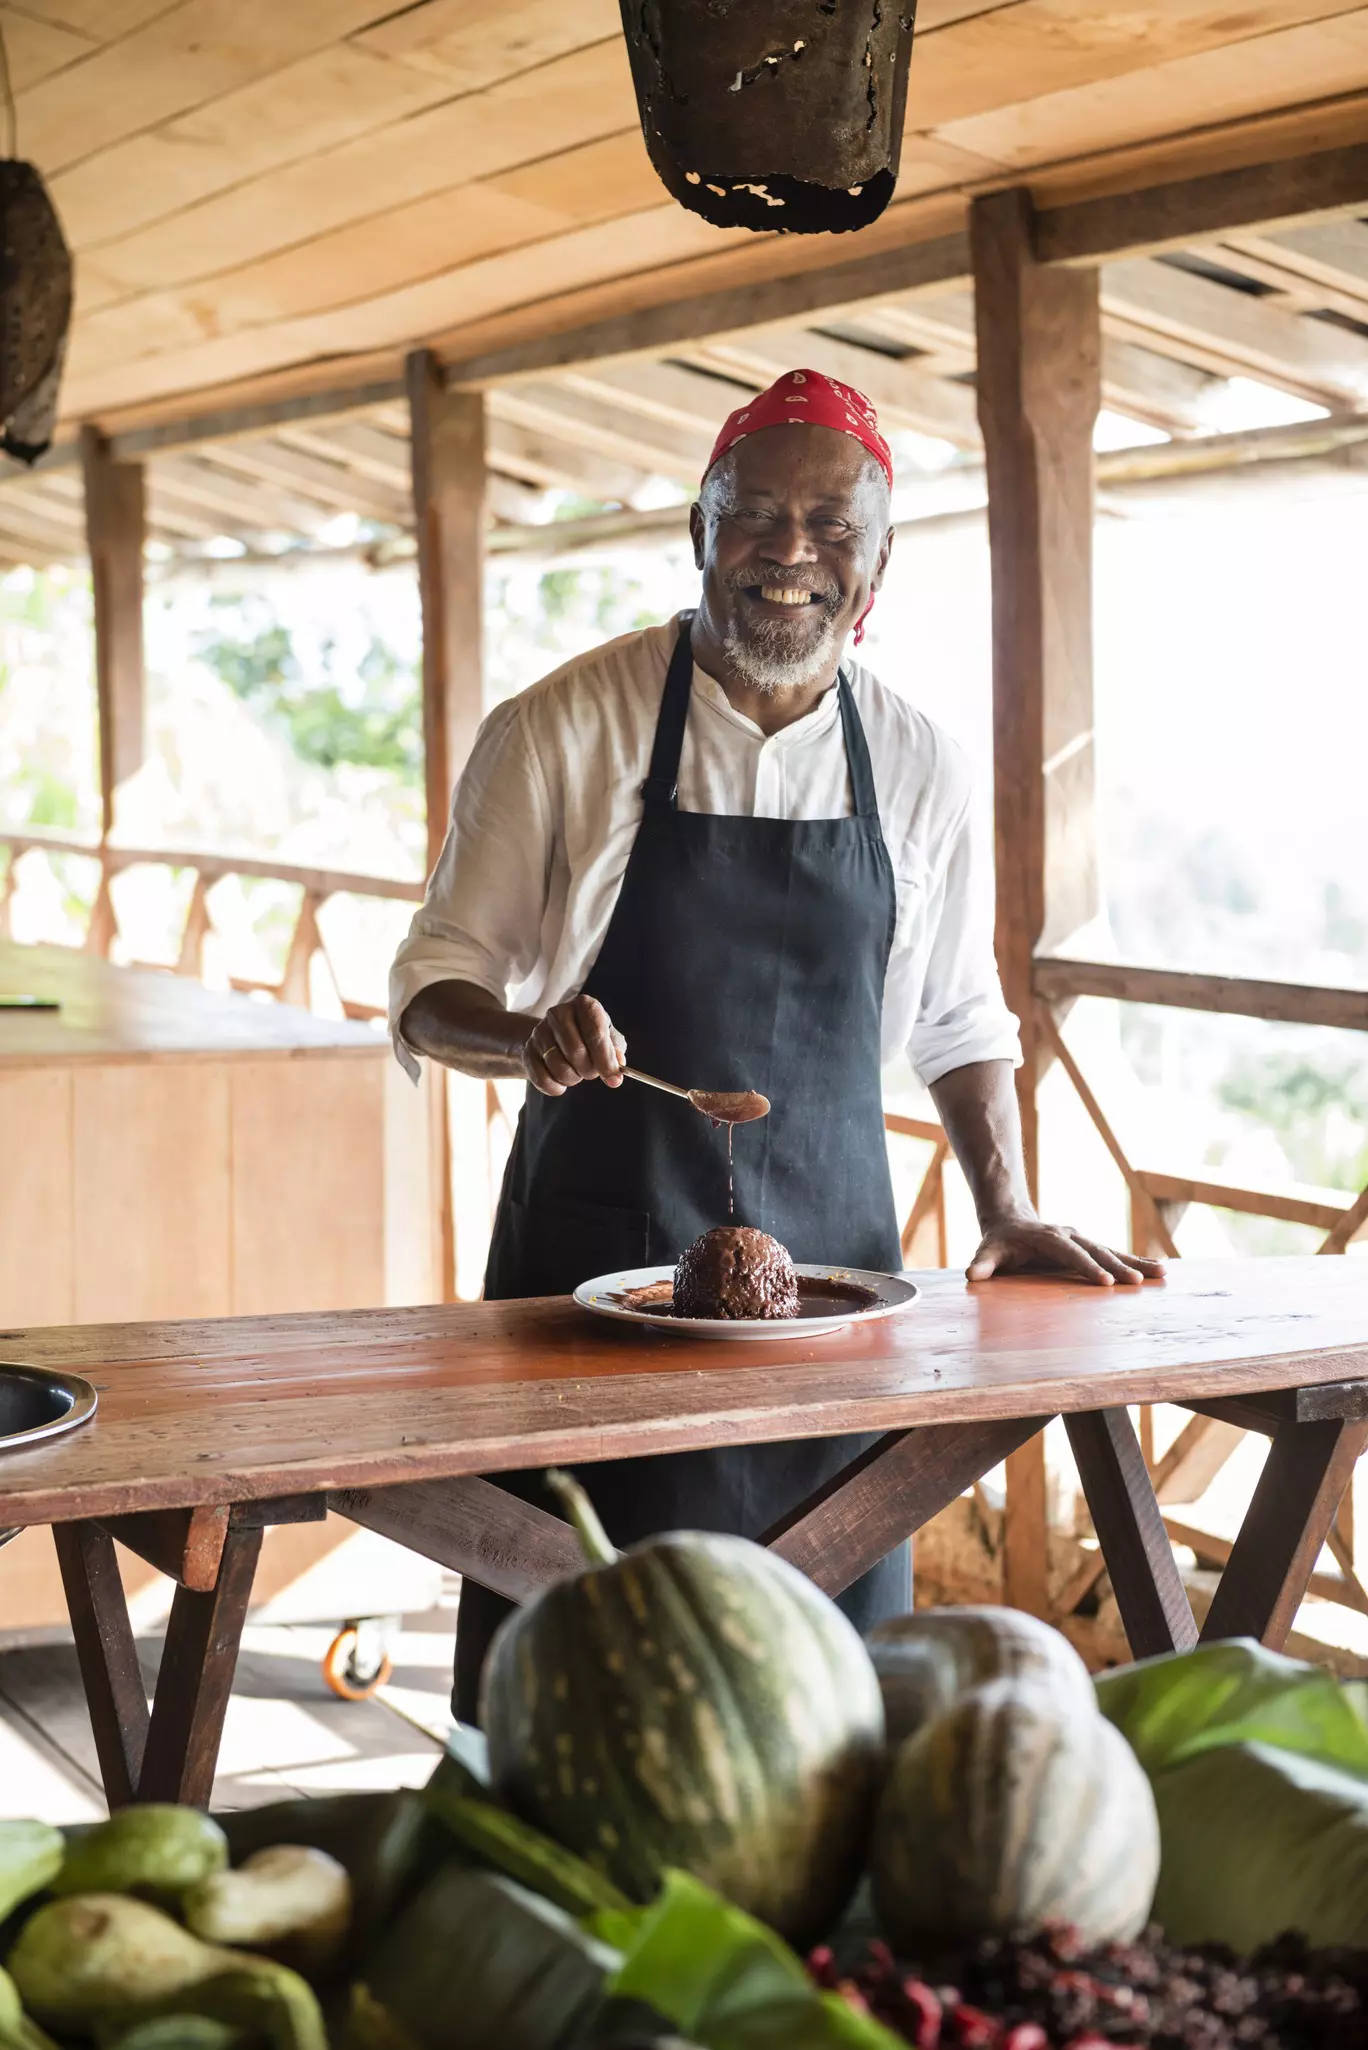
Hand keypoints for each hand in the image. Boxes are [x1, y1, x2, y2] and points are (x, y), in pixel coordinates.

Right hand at [522, 995, 625, 1097]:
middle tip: (591, 1072)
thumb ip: (616, 1053)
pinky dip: (555, 1087)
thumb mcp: (609, 1039)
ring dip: (573, 1079)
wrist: (555, 1037)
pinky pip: (542, 1078)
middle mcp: (559, 1013)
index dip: (606, 1060)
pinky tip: (561, 1083)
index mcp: (585, 1005)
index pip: (595, 1034)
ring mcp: (540, 1031)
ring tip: (576, 1072)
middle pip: (576, 1052)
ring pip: (559, 1068)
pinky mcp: (527, 1050)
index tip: (614, 1078)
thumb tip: (617, 1071)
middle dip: (589, 1070)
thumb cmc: (589, 1037)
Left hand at [966, 1216, 1163, 1287]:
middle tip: (1137, 1283)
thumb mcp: (988, 1251)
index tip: (1105, 1283)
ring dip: (1136, 1263)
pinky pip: (1115, 1254)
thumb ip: (982, 1264)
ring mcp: (1082, 1239)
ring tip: (1162, 1274)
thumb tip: (972, 1276)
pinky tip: (1158, 1271)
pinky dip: (1136, 1262)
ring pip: (1112, 1251)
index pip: (1070, 1253)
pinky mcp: (1089, 1246)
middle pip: (1098, 1251)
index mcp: (1049, 1237)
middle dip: (1118, 1267)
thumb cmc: (999, 1241)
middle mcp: (1070, 1235)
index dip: (1087, 1267)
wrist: (1010, 1220)